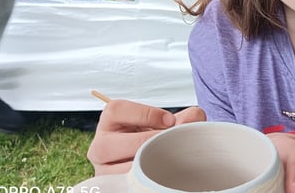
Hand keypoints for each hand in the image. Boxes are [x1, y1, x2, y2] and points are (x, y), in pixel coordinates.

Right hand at [87, 100, 205, 175]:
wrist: (155, 161)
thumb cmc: (159, 137)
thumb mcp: (168, 124)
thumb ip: (185, 117)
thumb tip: (194, 118)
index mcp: (110, 121)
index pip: (117, 110)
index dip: (145, 113)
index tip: (169, 121)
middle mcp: (100, 146)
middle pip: (110, 145)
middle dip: (146, 143)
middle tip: (169, 143)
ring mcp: (104, 170)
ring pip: (118, 170)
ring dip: (148, 165)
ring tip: (168, 160)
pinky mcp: (115, 187)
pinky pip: (129, 186)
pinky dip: (148, 181)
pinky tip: (163, 176)